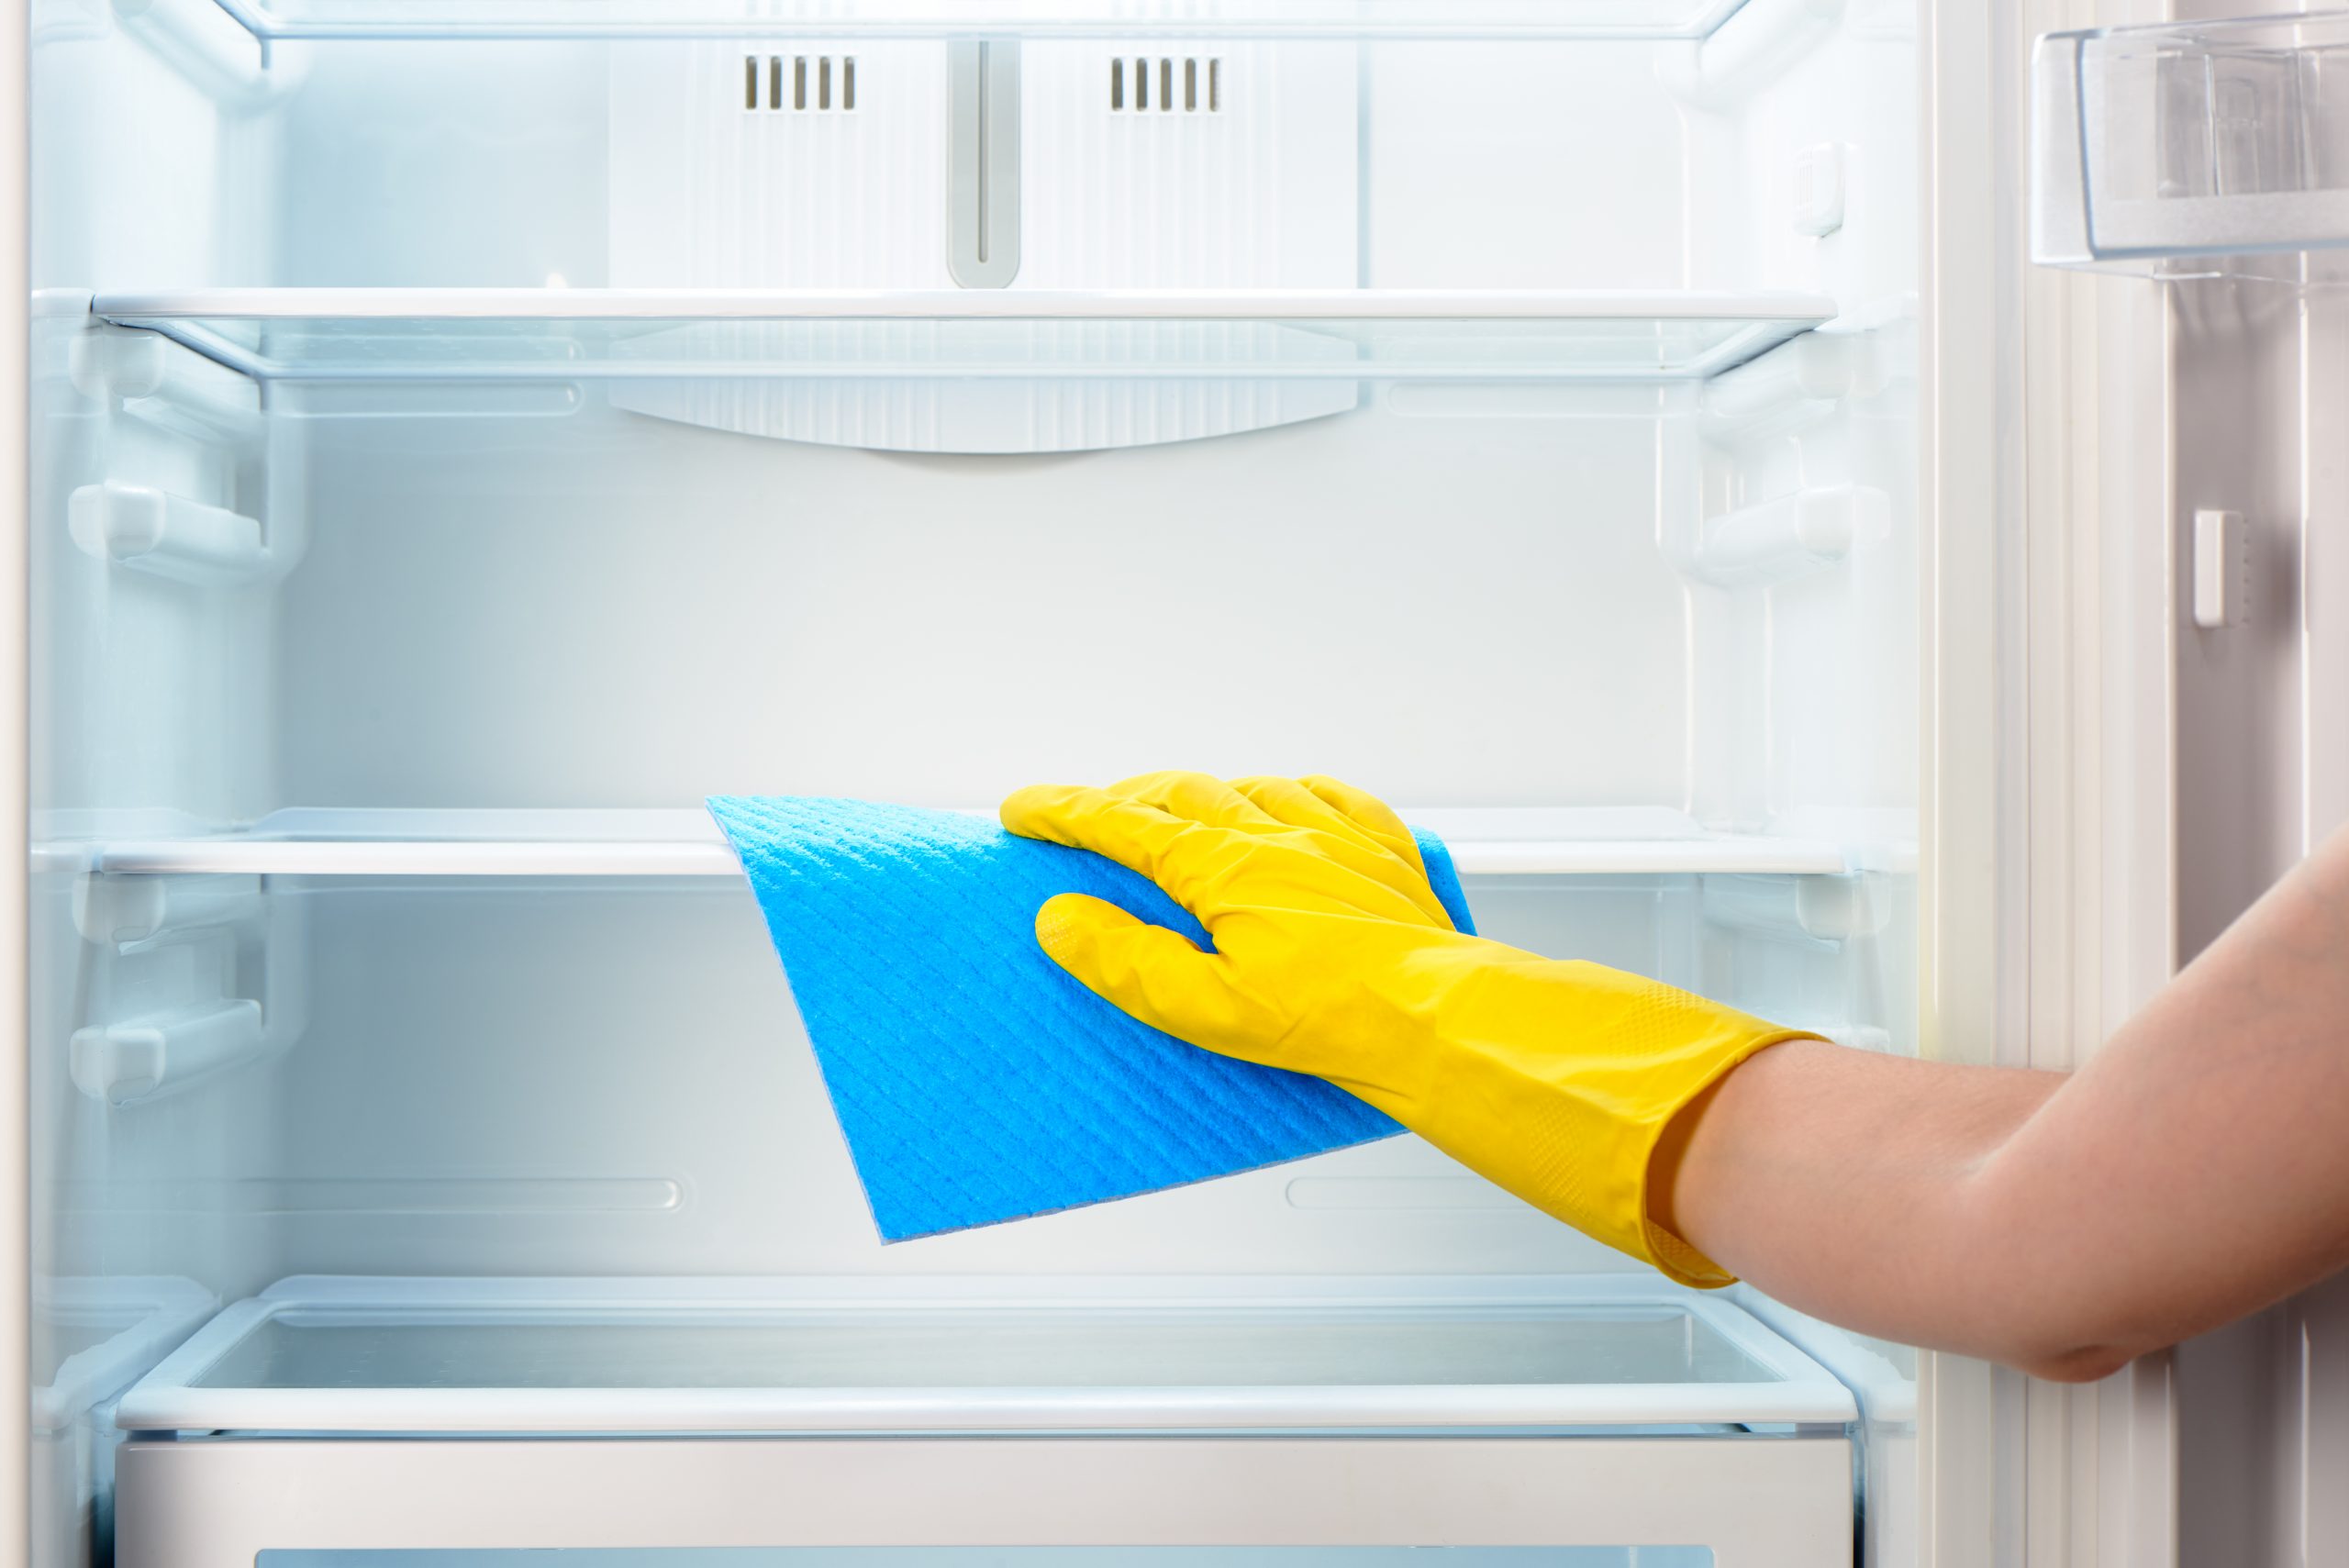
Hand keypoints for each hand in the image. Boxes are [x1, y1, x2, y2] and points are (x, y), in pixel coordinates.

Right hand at [1002, 770, 1814, 1285]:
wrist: (1439, 1018)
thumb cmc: (1329, 1023)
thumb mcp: (1204, 1007)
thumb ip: (1126, 960)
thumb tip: (1061, 918)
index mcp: (1222, 865)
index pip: (1121, 824)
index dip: (1064, 813)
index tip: (1021, 810)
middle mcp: (1276, 832)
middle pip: (1181, 794)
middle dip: (1126, 800)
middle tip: (1091, 817)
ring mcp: (1335, 838)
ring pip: (1253, 788)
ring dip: (1205, 795)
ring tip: (1181, 811)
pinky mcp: (1385, 857)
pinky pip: (1335, 799)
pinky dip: (1295, 795)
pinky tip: (1292, 803)